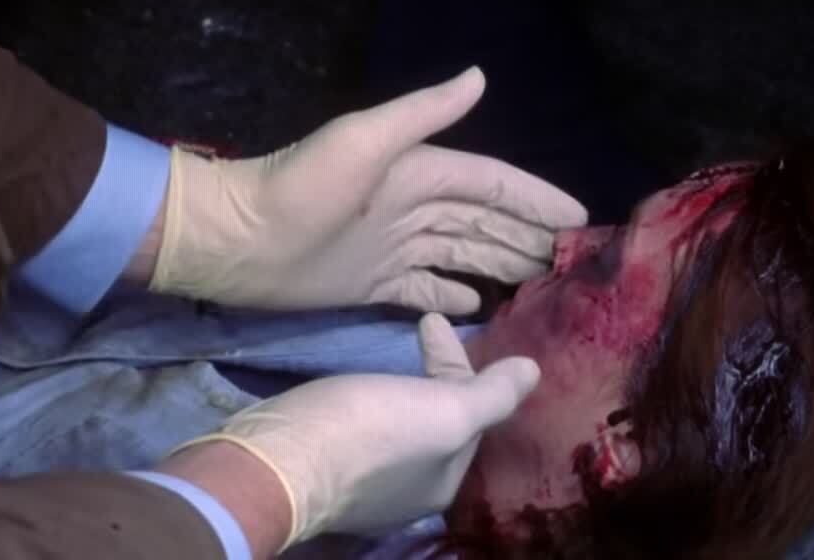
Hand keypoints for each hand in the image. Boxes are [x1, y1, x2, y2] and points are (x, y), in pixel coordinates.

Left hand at [146, 68, 586, 314]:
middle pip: (484, 220)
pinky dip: (451, 295)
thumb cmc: (301, 187)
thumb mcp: (364, 139)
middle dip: (527, 235)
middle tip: (574, 261)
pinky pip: (424, 288)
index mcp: (417, 171)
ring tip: (541, 281)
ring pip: (461, 253)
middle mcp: (411, 206)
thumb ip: (423, 112)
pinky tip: (479, 306)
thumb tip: (480, 75)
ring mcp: (392, 246)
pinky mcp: (370, 282)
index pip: (492, 183)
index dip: (534, 198)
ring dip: (499, 263)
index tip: (580, 217)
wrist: (238, 240)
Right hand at [160, 314, 539, 550]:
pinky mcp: (324, 470)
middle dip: (435, 374)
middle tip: (422, 325)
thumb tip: (534, 372)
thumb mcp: (447, 411)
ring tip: (387, 354)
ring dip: (401, 386)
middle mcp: (408, 491)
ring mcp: (364, 485)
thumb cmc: (371, 431)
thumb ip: (491, 395)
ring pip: (397, 425)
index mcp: (444, 482)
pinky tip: (348, 389)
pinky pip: (360, 431)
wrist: (279, 457)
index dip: (461, 364)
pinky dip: (367, 401)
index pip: (470, 415)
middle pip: (435, 422)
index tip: (434, 321)